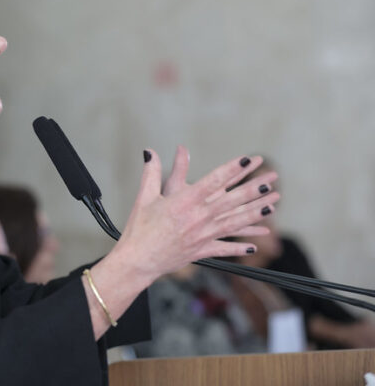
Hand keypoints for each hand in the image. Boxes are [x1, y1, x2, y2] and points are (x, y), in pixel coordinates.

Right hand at [114, 148, 278, 284]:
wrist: (137, 260)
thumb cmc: (139, 228)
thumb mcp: (144, 197)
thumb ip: (151, 172)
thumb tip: (150, 151)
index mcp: (184, 202)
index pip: (214, 181)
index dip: (233, 169)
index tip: (249, 159)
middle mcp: (198, 217)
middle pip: (232, 201)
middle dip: (254, 189)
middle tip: (271, 179)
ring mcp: (203, 236)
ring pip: (235, 222)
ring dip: (256, 212)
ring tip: (273, 204)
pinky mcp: (202, 251)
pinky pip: (226, 248)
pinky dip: (241, 246)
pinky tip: (257, 245)